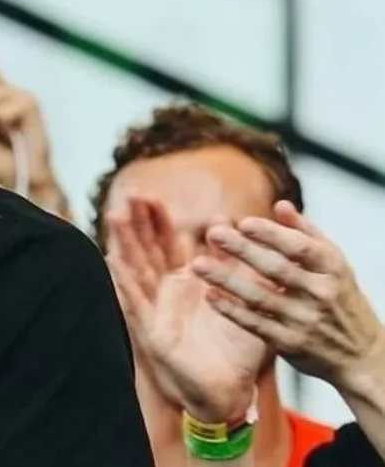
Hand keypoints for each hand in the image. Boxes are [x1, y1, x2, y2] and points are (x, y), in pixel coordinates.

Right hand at [107, 197, 266, 423]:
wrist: (229, 389)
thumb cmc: (235, 347)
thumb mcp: (244, 298)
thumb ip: (240, 264)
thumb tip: (237, 226)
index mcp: (186, 281)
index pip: (167, 242)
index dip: (158, 219)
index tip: (152, 196)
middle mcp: (166, 291)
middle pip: (148, 249)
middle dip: (139, 223)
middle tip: (132, 195)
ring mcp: (156, 309)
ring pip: (137, 269)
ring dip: (126, 243)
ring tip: (117, 217)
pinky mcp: (152, 330)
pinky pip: (136, 302)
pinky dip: (124, 282)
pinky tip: (113, 262)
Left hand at [193, 201, 384, 394]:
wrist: (362, 355)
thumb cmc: (340, 298)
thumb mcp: (334, 263)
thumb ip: (305, 232)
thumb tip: (279, 204)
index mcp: (332, 268)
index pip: (300, 247)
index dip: (272, 235)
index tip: (245, 223)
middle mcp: (320, 293)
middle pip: (276, 269)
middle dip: (243, 250)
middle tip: (213, 234)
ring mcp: (304, 320)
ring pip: (260, 297)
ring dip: (227, 280)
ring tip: (198, 264)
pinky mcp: (289, 342)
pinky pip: (255, 324)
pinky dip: (232, 310)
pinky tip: (210, 295)